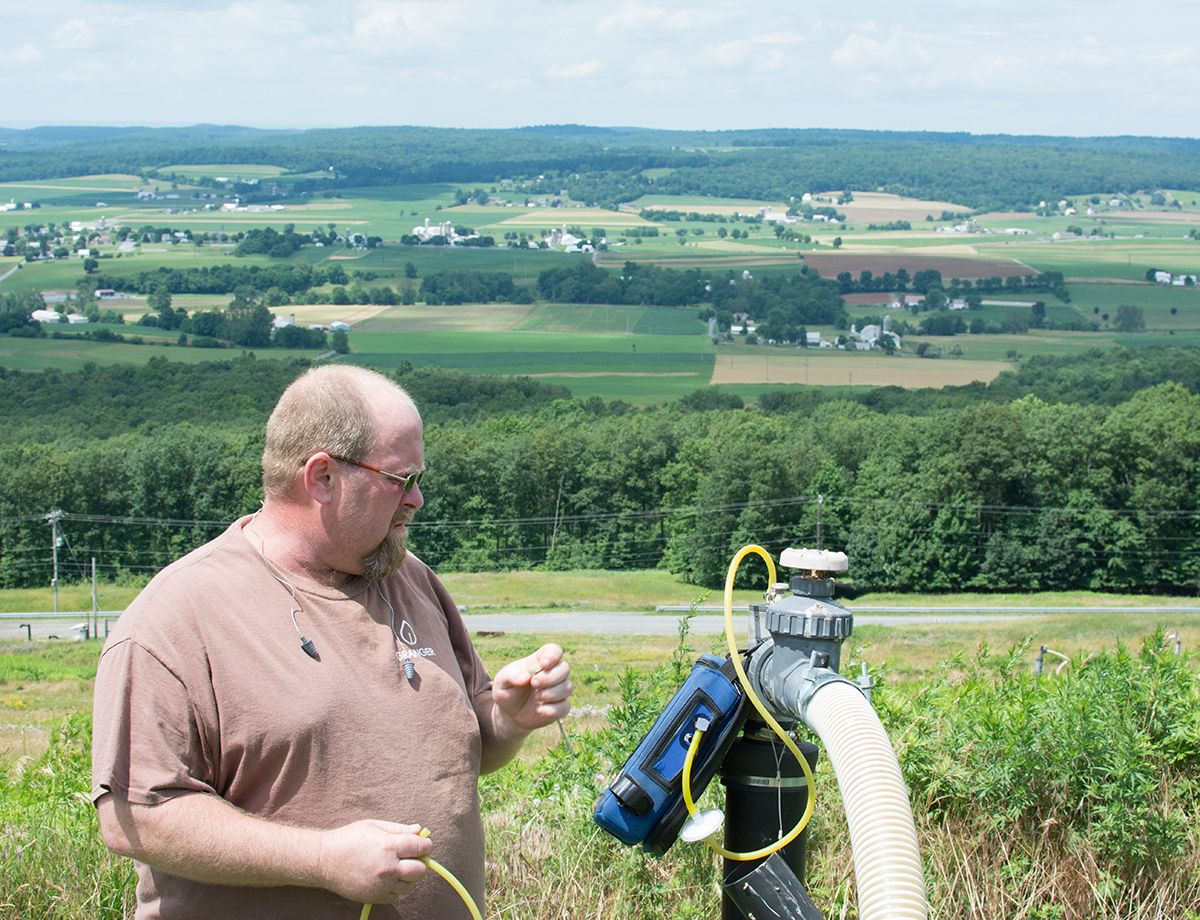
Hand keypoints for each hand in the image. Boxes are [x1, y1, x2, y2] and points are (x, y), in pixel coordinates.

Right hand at [316, 820, 430, 903]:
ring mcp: (382, 885)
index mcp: (389, 846)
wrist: (325, 861)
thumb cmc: (349, 839)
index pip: (421, 848)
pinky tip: (388, 877)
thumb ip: (399, 829)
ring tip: (397, 867)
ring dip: (409, 876)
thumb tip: (420, 831)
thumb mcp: (374, 826)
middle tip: (412, 857)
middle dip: (420, 862)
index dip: (425, 845)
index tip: (423, 844)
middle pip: (420, 870)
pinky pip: (397, 895)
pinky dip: (397, 887)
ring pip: (410, 885)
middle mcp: (388, 868)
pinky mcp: (375, 897)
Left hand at [492, 643, 572, 732]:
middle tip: (534, 683)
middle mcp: (552, 674)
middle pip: (565, 668)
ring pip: (568, 687)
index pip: (554, 650)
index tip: (543, 664)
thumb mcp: (502, 681)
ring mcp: (558, 691)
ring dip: (552, 693)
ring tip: (536, 697)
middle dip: (551, 677)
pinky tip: (539, 710)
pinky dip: (552, 710)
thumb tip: (525, 677)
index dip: (553, 655)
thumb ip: (511, 676)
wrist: (509, 713)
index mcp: (538, 661)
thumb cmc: (507, 691)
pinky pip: (565, 707)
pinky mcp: (559, 707)